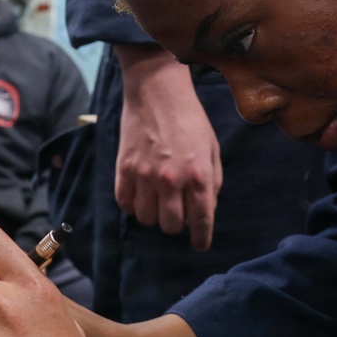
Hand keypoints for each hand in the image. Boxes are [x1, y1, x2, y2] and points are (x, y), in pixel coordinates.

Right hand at [114, 44, 223, 250]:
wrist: (157, 92)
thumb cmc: (190, 119)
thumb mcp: (212, 149)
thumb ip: (212, 183)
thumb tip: (205, 210)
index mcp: (199, 175)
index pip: (201, 221)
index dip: (201, 238)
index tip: (199, 244)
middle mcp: (172, 180)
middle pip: (171, 226)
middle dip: (176, 223)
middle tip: (177, 210)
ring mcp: (145, 175)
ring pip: (146, 219)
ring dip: (153, 214)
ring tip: (157, 200)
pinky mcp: (124, 168)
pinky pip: (125, 204)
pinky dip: (132, 204)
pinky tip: (140, 194)